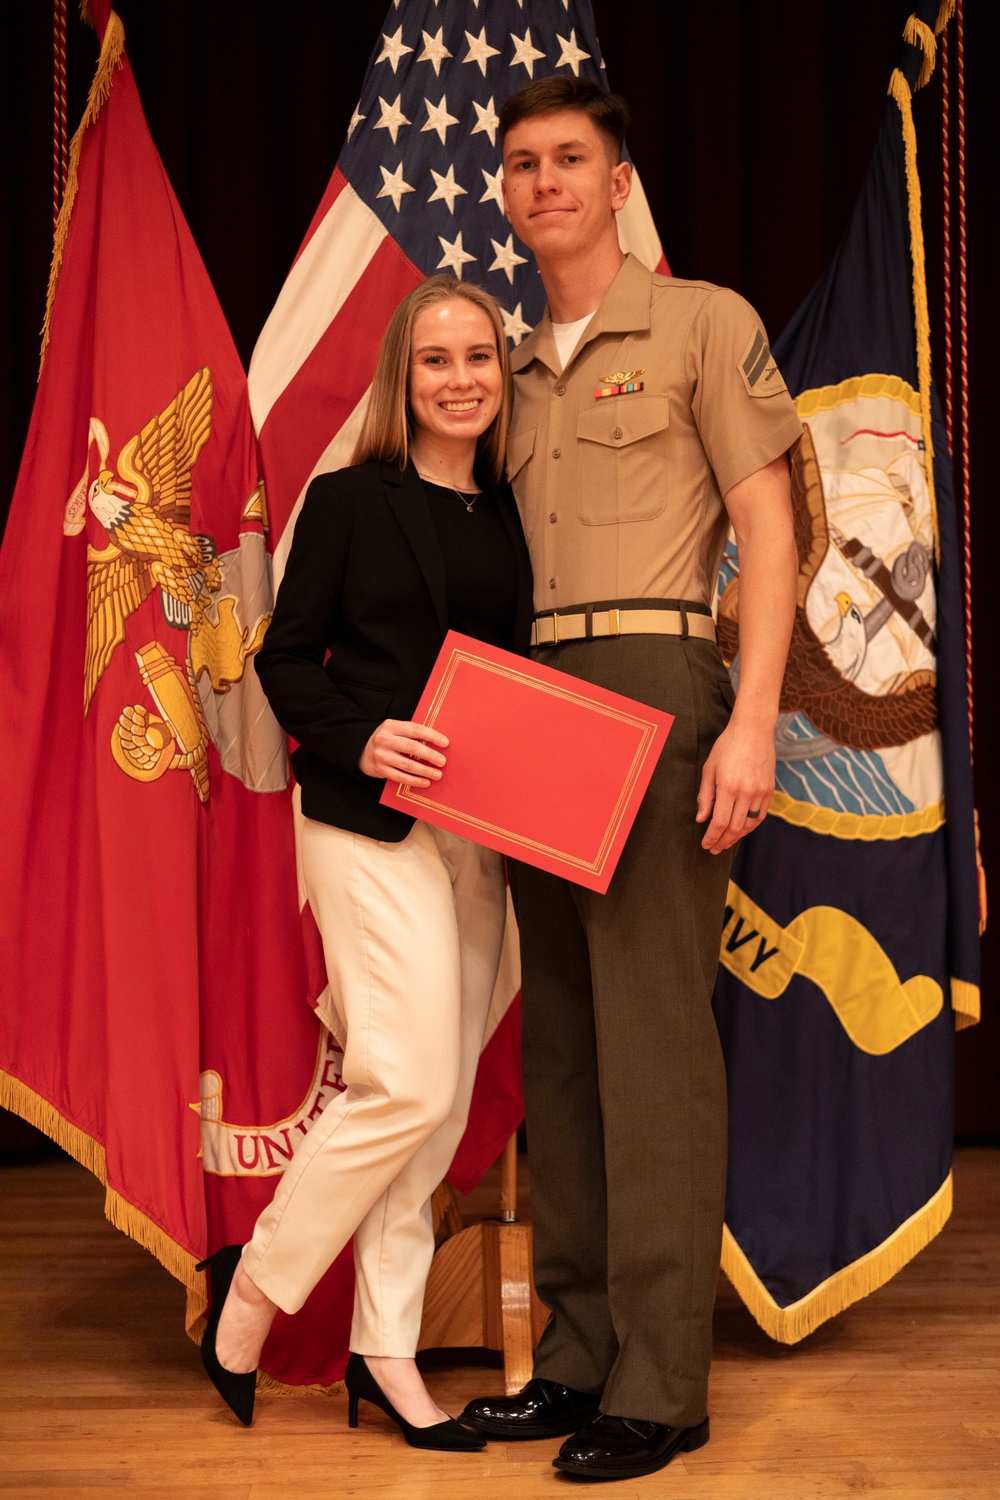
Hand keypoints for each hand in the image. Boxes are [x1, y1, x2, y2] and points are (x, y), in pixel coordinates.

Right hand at [358, 720, 448, 787]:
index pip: (415, 730)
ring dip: (425, 770)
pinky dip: (415, 780)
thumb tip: (437, 742)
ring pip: (407, 765)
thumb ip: (411, 733)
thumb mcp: (394, 729)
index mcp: (391, 726)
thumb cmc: (385, 739)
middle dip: (430, 755)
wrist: (360, 749)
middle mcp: (384, 740)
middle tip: (443, 761)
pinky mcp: (380, 770)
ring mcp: (381, 756)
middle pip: (412, 747)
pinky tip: (425, 782)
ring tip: (438, 774)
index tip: (445, 743)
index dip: (432, 736)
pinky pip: (400, 777)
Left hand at [695, 720, 774, 854]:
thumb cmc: (727, 746)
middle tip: (714, 849)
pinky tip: (742, 830)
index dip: (712, 837)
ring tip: (726, 842)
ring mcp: (760, 792)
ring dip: (736, 837)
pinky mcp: (769, 790)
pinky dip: (751, 826)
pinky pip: (760, 816)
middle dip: (723, 841)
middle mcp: (747, 792)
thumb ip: (705, 796)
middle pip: (734, 828)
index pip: (719, 822)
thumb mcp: (709, 768)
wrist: (753, 730)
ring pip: (749, 825)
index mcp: (728, 787)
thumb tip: (701, 819)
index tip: (706, 845)